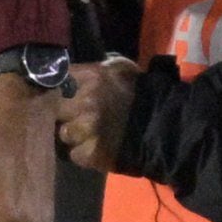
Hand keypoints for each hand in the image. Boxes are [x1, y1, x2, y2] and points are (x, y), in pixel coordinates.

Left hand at [54, 55, 140, 172]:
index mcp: (91, 78)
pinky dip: (84, 154)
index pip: (55, 80)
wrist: (167, 129)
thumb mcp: (122, 69)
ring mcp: (85, 129)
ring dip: (74, 135)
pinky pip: (75, 154)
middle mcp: (83, 102)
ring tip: (91, 135)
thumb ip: (96, 66)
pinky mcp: (90, 153)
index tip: (57, 93)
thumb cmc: (143, 95)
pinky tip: (98, 148)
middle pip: (54, 109)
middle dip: (63, 113)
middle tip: (77, 116)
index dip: (54, 88)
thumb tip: (72, 68)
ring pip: (64, 134)